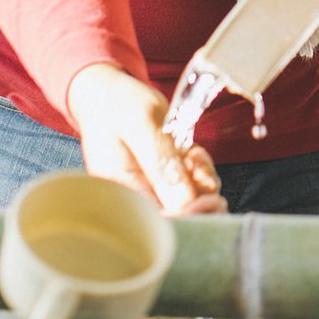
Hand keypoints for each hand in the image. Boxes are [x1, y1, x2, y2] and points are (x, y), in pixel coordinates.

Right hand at [66, 63, 227, 215]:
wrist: (109, 93)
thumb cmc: (118, 106)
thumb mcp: (141, 125)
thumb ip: (161, 163)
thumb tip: (186, 203)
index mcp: (120, 194)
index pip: (157, 225)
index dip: (188, 218)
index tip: (209, 199)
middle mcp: (135, 199)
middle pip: (177, 220)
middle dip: (201, 199)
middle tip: (203, 171)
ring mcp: (151, 191)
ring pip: (191, 203)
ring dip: (203, 182)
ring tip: (194, 156)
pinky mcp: (164, 180)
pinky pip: (192, 187)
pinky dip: (200, 172)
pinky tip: (193, 154)